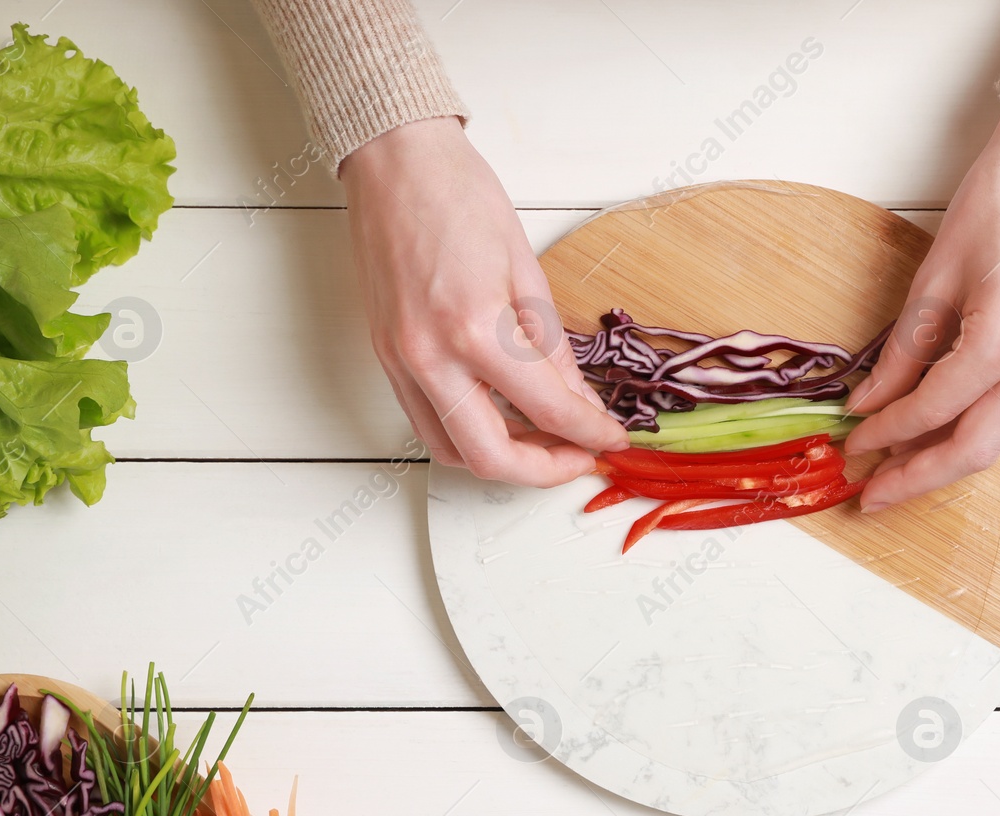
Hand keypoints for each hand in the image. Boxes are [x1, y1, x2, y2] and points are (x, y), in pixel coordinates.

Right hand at [341, 118, 627, 484]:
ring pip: (451, 452)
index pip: (546, 409)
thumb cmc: (459, 195)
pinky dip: (467, 435)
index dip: (589, 433)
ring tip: (544, 442)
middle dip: (544, 470)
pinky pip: (427, 422)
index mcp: (475, 329)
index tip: (613, 439)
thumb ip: (553, 350)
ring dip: (502, 460)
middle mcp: (430, 357)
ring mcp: (401, 362)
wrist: (394, 160)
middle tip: (580, 456)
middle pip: (491, 458)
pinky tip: (502, 419)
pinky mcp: (386, 358)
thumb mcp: (528, 271)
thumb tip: (579, 402)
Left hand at [844, 91, 999, 510]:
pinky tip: (936, 436)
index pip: (935, 407)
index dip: (888, 432)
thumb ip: (904, 349)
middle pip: (977, 447)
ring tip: (898, 474)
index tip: (852, 444)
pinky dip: (973, 432)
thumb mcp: (936, 274)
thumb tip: (870, 401)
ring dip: (947, 462)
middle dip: (920, 476)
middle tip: (872, 496)